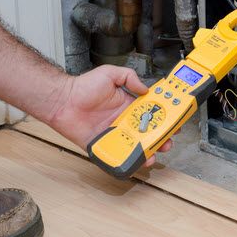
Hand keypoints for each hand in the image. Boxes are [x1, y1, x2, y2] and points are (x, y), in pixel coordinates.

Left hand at [49, 65, 173, 166]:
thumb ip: (129, 77)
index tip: (174, 120)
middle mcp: (123, 120)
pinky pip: (117, 155)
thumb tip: (145, 88)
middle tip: (167, 140)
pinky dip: (127, 162)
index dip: (163, 117)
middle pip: (147, 133)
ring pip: (135, 146)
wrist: (62, 101)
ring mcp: (114, 134)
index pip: (151, 112)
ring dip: (147, 152)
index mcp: (128, 105)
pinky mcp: (103, 145)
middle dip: (160, 138)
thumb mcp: (110, 73)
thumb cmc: (82, 86)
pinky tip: (135, 163)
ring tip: (153, 154)